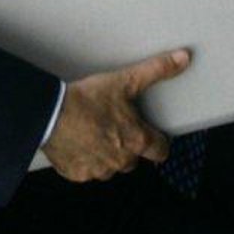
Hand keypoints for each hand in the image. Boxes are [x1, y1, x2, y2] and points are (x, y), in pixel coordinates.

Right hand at [41, 49, 189, 182]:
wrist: (50, 113)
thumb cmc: (87, 99)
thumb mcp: (125, 81)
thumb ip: (156, 70)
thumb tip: (182, 59)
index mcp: (137, 140)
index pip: (160, 151)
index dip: (158, 142)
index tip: (152, 134)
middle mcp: (121, 161)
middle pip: (133, 159)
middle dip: (127, 145)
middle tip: (114, 126)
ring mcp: (98, 170)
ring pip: (110, 166)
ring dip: (106, 154)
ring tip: (93, 132)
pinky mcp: (78, 174)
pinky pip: (87, 170)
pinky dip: (84, 159)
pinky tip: (78, 142)